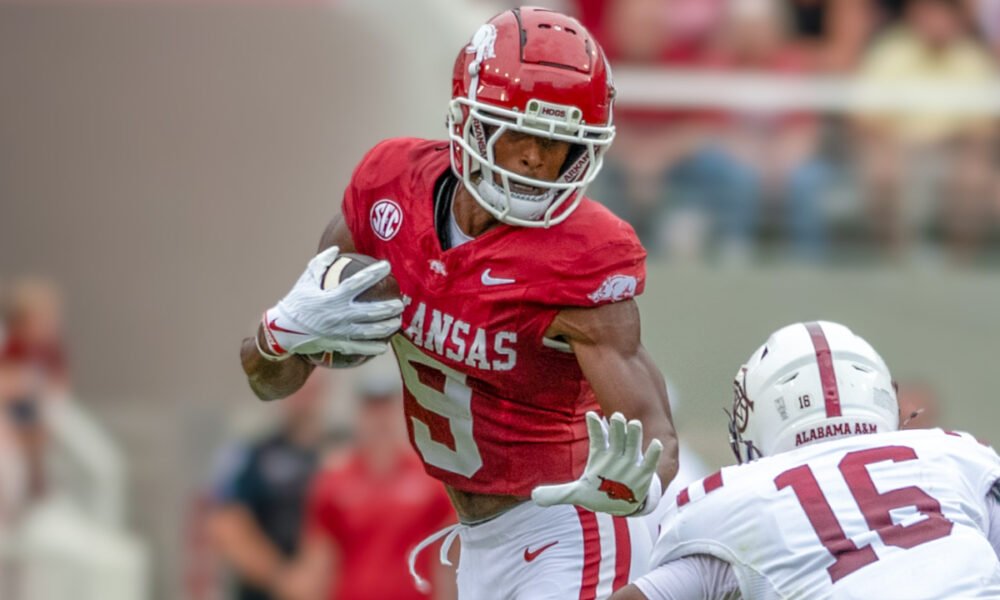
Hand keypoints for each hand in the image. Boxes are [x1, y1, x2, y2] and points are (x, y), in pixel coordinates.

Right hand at [258, 246, 403, 359]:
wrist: (283, 330)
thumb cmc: (296, 302)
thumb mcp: (306, 279)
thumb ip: (321, 263)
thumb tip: (335, 248)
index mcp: (332, 297)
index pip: (358, 283)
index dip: (374, 274)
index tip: (388, 266)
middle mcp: (338, 315)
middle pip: (370, 311)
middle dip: (388, 307)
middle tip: (401, 302)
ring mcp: (339, 332)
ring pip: (368, 331)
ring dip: (386, 327)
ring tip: (398, 323)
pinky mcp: (337, 344)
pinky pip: (358, 347)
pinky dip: (372, 348)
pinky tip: (384, 347)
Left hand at [532, 411, 662, 516]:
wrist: (620, 504)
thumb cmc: (599, 493)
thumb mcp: (577, 494)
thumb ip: (557, 494)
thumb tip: (534, 496)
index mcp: (600, 455)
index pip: (597, 438)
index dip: (594, 427)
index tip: (591, 414)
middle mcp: (616, 455)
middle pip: (616, 437)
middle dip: (616, 426)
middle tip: (616, 415)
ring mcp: (630, 463)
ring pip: (632, 444)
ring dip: (633, 434)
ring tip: (633, 423)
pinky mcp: (643, 474)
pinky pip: (648, 462)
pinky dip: (651, 454)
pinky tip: (654, 443)